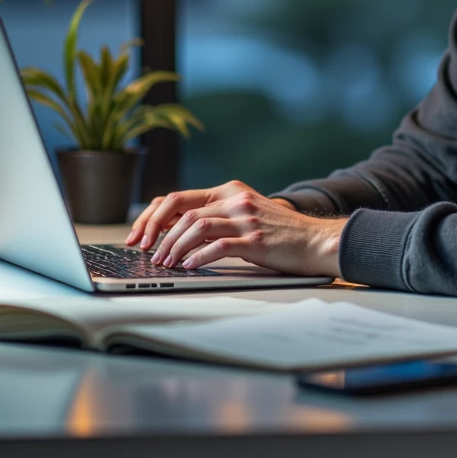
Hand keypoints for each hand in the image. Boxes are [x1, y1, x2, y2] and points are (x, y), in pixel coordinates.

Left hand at [125, 182, 345, 277]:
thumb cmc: (281, 234)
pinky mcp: (256, 239)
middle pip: (181, 207)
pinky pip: (218, 246)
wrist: (318, 241)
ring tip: (164, 263)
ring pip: (195, 226)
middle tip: (145, 250)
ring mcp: (246, 218)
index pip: (178, 197)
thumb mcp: (246, 214)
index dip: (152, 216)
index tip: (138, 235)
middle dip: (156, 230)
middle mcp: (235, 199)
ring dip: (173, 246)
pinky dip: (198, 257)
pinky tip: (188, 267)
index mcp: (229, 190)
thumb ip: (217, 216)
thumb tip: (175, 232)